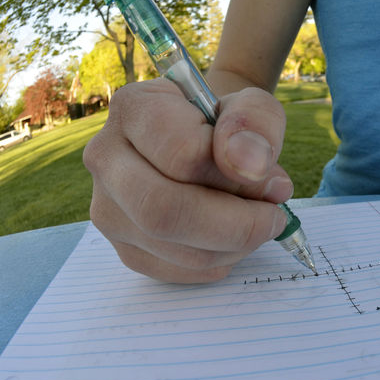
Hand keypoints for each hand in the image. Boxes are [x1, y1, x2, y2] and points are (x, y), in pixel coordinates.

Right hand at [84, 78, 292, 282]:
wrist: (200, 143)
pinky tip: (231, 239)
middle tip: (273, 217)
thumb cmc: (224, 125)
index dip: (238, 176)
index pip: (182, 154)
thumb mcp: (252, 107)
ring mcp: (108, 209)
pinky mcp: (125, 249)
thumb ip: (256, 123)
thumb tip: (251, 166)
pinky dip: (219, 262)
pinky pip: (178, 272)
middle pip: (163, 212)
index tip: (271, 179)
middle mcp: (106, 159)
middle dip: (236, 225)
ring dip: (234, 246)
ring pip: (175, 249)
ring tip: (255, 222)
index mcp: (133, 109)